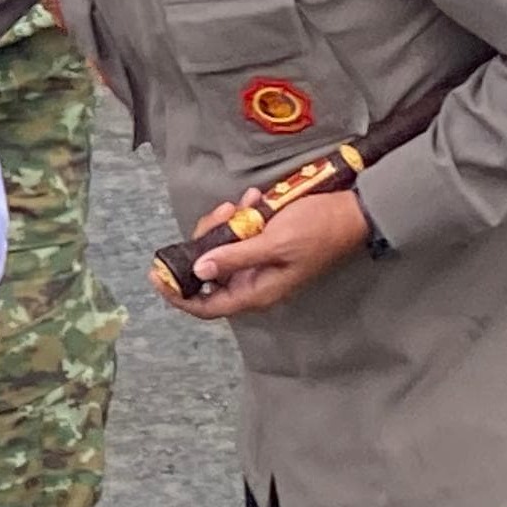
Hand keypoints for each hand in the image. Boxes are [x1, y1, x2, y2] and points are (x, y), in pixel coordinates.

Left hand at [179, 185, 371, 318]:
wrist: (351, 212)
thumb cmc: (317, 229)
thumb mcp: (273, 243)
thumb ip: (235, 257)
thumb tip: (198, 270)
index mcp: (256, 292)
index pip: (206, 306)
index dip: (178, 295)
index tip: (155, 274)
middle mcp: (254, 282)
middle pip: (209, 271)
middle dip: (206, 240)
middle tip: (223, 213)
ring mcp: (258, 263)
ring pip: (221, 249)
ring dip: (224, 224)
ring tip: (240, 204)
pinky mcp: (263, 244)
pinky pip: (239, 234)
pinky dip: (241, 216)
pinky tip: (254, 199)